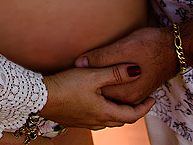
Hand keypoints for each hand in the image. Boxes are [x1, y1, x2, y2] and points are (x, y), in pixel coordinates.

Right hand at [38, 64, 155, 129]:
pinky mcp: (75, 119)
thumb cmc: (66, 86)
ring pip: (108, 120)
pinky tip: (99, 101)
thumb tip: (138, 70)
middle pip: (121, 119)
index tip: (152, 99)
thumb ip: (116, 73)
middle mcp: (97, 121)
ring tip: (122, 98)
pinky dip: (105, 111)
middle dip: (133, 110)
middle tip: (140, 98)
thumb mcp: (93, 75)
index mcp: (104, 113)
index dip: (144, 108)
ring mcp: (85, 122)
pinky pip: (97, 118)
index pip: (132, 115)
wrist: (40, 98)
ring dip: (118, 111)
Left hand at [74, 26, 174, 105]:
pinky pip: (120, 88)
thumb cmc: (151, 45)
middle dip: (91, 81)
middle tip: (81, 65)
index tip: (77, 66)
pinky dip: (111, 80)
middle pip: (102, 93)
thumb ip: (101, 58)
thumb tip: (79, 63)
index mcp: (124, 93)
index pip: (95, 91)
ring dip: (101, 80)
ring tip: (93, 64)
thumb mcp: (123, 48)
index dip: (84, 78)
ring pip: (111, 91)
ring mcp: (136, 94)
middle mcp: (130, 99)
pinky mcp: (140, 87)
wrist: (177, 47)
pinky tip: (107, 67)